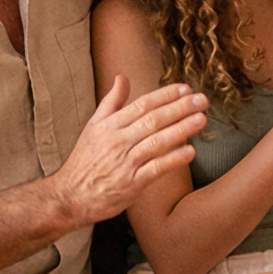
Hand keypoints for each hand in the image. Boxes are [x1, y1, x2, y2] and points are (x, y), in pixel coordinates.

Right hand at [51, 76, 208, 224]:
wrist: (70, 196)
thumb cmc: (85, 160)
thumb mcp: (93, 127)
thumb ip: (111, 102)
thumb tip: (122, 77)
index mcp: (109, 125)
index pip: (142, 105)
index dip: (165, 96)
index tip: (185, 89)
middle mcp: (117, 141)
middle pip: (153, 120)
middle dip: (180, 108)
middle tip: (202, 100)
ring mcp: (125, 163)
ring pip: (157, 142)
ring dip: (182, 129)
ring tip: (201, 119)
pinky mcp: (131, 184)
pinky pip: (156, 168)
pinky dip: (174, 159)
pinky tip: (190, 151)